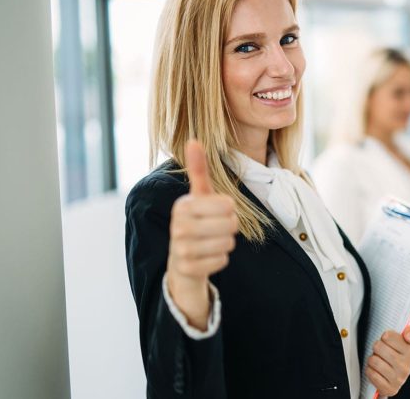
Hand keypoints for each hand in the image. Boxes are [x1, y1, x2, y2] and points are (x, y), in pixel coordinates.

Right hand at [166, 140, 236, 329]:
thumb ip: (198, 170)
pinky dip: (220, 260)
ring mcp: (181, 249)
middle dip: (230, 228)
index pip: (228, 205)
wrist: (181, 261)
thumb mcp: (199, 196)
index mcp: (183, 205)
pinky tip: (207, 257)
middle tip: (216, 229)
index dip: (229, 210)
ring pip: (228, 244)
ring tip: (211, 242)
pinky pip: (222, 261)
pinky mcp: (187, 269)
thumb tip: (193, 140)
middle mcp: (178, 226)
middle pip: (231, 224)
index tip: (216, 212)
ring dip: (226, 244)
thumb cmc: (197, 222)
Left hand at [365, 325, 409, 396]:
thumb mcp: (405, 341)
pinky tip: (377, 371)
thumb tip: (409, 337)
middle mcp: (407, 367)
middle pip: (378, 347)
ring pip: (373, 360)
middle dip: (376, 348)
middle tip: (381, 352)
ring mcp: (398, 379)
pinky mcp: (389, 389)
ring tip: (379, 361)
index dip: (384, 337)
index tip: (387, 340)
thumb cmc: (397, 355)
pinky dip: (370, 371)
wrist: (393, 378)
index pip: (387, 336)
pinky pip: (371, 373)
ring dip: (372, 360)